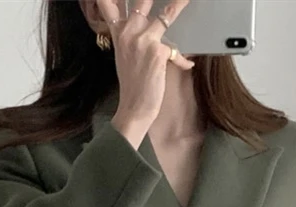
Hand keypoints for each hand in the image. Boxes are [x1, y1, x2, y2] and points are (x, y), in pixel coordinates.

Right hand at [96, 0, 194, 127]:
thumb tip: (146, 23)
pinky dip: (182, 59)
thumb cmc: (132, 84)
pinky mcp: (158, 52)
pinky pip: (175, 49)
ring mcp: (143, 40)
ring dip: (179, 5)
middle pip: (141, 2)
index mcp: (118, 33)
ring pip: (166, 15)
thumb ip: (131, 36)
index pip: (108, 5)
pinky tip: (187, 65)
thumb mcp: (124, 55)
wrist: (134, 107)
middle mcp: (129, 32)